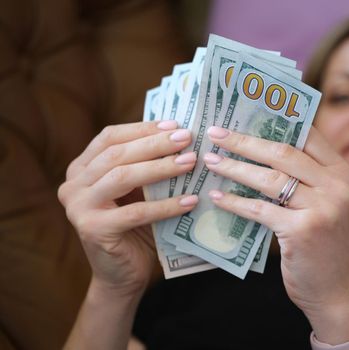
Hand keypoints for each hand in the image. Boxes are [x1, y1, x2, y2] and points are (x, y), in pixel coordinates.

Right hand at [58, 121, 198, 295]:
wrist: (122, 276)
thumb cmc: (135, 229)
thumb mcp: (137, 192)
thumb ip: (145, 166)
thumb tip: (180, 137)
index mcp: (81, 169)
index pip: (110, 137)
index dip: (142, 128)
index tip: (174, 125)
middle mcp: (73, 185)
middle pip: (116, 154)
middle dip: (155, 143)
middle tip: (187, 138)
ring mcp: (78, 207)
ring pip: (123, 177)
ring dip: (160, 168)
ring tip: (190, 162)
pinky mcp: (93, 230)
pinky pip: (135, 212)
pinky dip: (165, 206)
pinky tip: (190, 201)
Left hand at [203, 126, 348, 343]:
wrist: (332, 290)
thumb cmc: (319, 244)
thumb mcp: (321, 204)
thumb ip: (302, 178)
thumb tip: (256, 147)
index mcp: (342, 172)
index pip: (306, 135)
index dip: (274, 121)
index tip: (243, 114)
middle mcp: (337, 185)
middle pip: (282, 152)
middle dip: (244, 141)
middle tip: (215, 133)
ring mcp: (323, 207)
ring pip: (269, 178)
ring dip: (234, 168)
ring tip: (210, 161)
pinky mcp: (303, 230)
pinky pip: (260, 209)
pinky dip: (235, 203)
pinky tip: (217, 197)